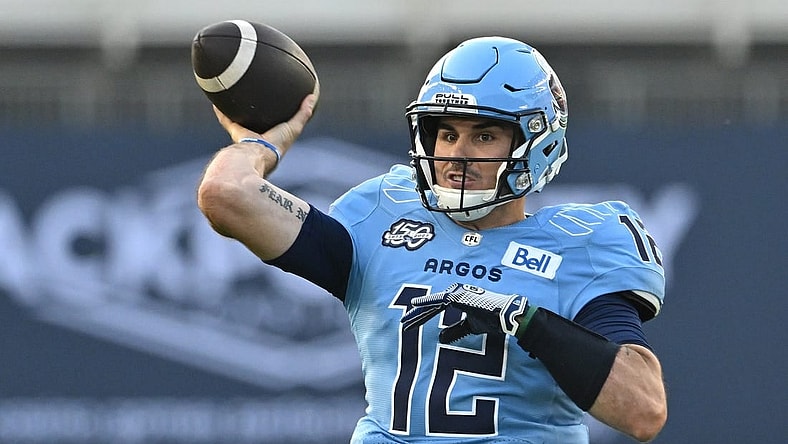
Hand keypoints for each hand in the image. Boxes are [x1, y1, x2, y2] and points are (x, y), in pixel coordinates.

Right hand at [213, 93, 317, 152]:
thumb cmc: (277, 144)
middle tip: (255, 95)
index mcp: (271, 136)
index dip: (276, 116)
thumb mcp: (294, 127)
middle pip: (256, 122)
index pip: (274, 124)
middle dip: (255, 112)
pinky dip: (220, 109)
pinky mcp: (234, 131)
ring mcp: (245, 134)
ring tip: (234, 93)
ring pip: (240, 119)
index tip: (276, 104)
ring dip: (237, 109)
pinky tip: (217, 97)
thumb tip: (313, 97)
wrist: (257, 153)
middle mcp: (257, 136)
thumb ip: (303, 113)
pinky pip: (225, 118)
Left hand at [401, 283, 529, 342]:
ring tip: (404, 321)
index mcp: (456, 299)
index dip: (421, 317)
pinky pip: (438, 300)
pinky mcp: (458, 296)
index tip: (409, 325)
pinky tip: (414, 305)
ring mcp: (456, 293)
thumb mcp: (469, 327)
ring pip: (431, 304)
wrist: (505, 317)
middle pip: (430, 305)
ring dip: (417, 313)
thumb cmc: (491, 320)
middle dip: (415, 315)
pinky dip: (426, 302)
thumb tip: (440, 339)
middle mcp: (454, 293)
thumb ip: (455, 331)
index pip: (434, 309)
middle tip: (402, 323)